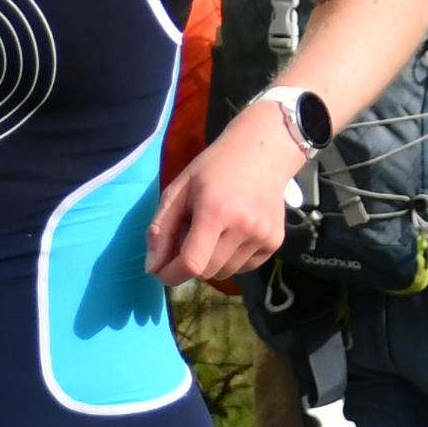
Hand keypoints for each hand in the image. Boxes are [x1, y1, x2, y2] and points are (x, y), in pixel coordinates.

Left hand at [149, 112, 307, 287]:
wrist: (263, 152)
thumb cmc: (214, 168)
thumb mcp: (179, 189)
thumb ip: (161, 228)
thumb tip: (152, 268)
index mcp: (216, 211)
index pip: (192, 263)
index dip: (172, 274)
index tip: (161, 272)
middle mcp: (244, 227)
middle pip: (206, 272)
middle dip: (190, 262)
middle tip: (190, 235)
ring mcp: (264, 236)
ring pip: (224, 273)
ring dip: (211, 261)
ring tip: (214, 230)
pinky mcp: (275, 242)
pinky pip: (243, 268)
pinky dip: (230, 258)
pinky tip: (233, 232)